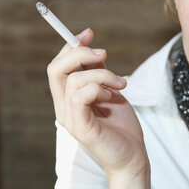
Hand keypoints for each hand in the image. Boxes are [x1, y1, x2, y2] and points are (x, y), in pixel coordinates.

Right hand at [47, 28, 149, 179]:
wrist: (133, 155)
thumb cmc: (121, 125)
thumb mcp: (109, 90)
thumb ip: (97, 71)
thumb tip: (93, 47)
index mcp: (67, 98)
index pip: (57, 66)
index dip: (70, 45)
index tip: (89, 33)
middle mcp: (63, 107)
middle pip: (55, 68)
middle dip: (79, 53)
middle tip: (104, 53)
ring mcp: (69, 118)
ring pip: (74, 79)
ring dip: (102, 74)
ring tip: (120, 85)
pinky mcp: (81, 127)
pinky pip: (80, 95)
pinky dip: (100, 88)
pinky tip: (113, 97)